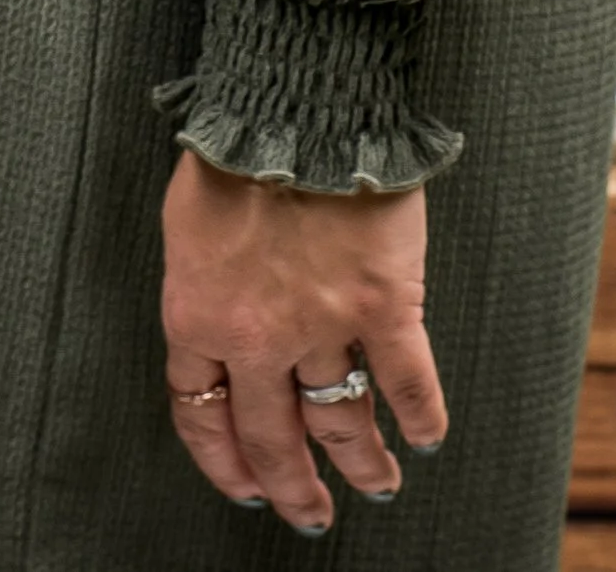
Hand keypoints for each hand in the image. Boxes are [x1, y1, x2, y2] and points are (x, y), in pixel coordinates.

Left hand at [160, 150, 445, 530]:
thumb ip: (204, 282)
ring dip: (360, 464)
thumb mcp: (188, 221)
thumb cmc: (237, 143)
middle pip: (270, 438)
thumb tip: (216, 316)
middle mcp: (258, 336)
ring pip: (341, 422)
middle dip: (290, 487)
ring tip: (375, 485)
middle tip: (307, 513)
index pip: (201, 413)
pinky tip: (427, 435)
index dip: (221, 460)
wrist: (293, 102)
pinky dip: (420, 416)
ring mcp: (322, 326)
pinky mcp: (382, 306)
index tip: (242, 484)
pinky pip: (406, 383)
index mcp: (199, 314)